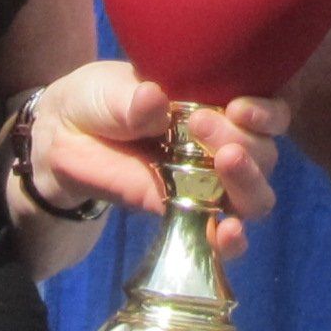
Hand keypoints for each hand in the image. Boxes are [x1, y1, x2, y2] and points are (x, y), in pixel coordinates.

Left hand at [28, 60, 282, 260]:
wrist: (61, 140)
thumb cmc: (96, 100)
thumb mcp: (107, 90)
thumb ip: (131, 99)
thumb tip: (154, 100)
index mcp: (218, 105)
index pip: (268, 114)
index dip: (266, 113)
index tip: (238, 107)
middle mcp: (224, 145)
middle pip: (265, 154)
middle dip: (244, 141)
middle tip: (198, 125)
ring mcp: (209, 184)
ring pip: (256, 196)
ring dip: (248, 182)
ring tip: (224, 163)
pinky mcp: (187, 217)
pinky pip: (223, 238)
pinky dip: (232, 239)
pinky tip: (228, 232)